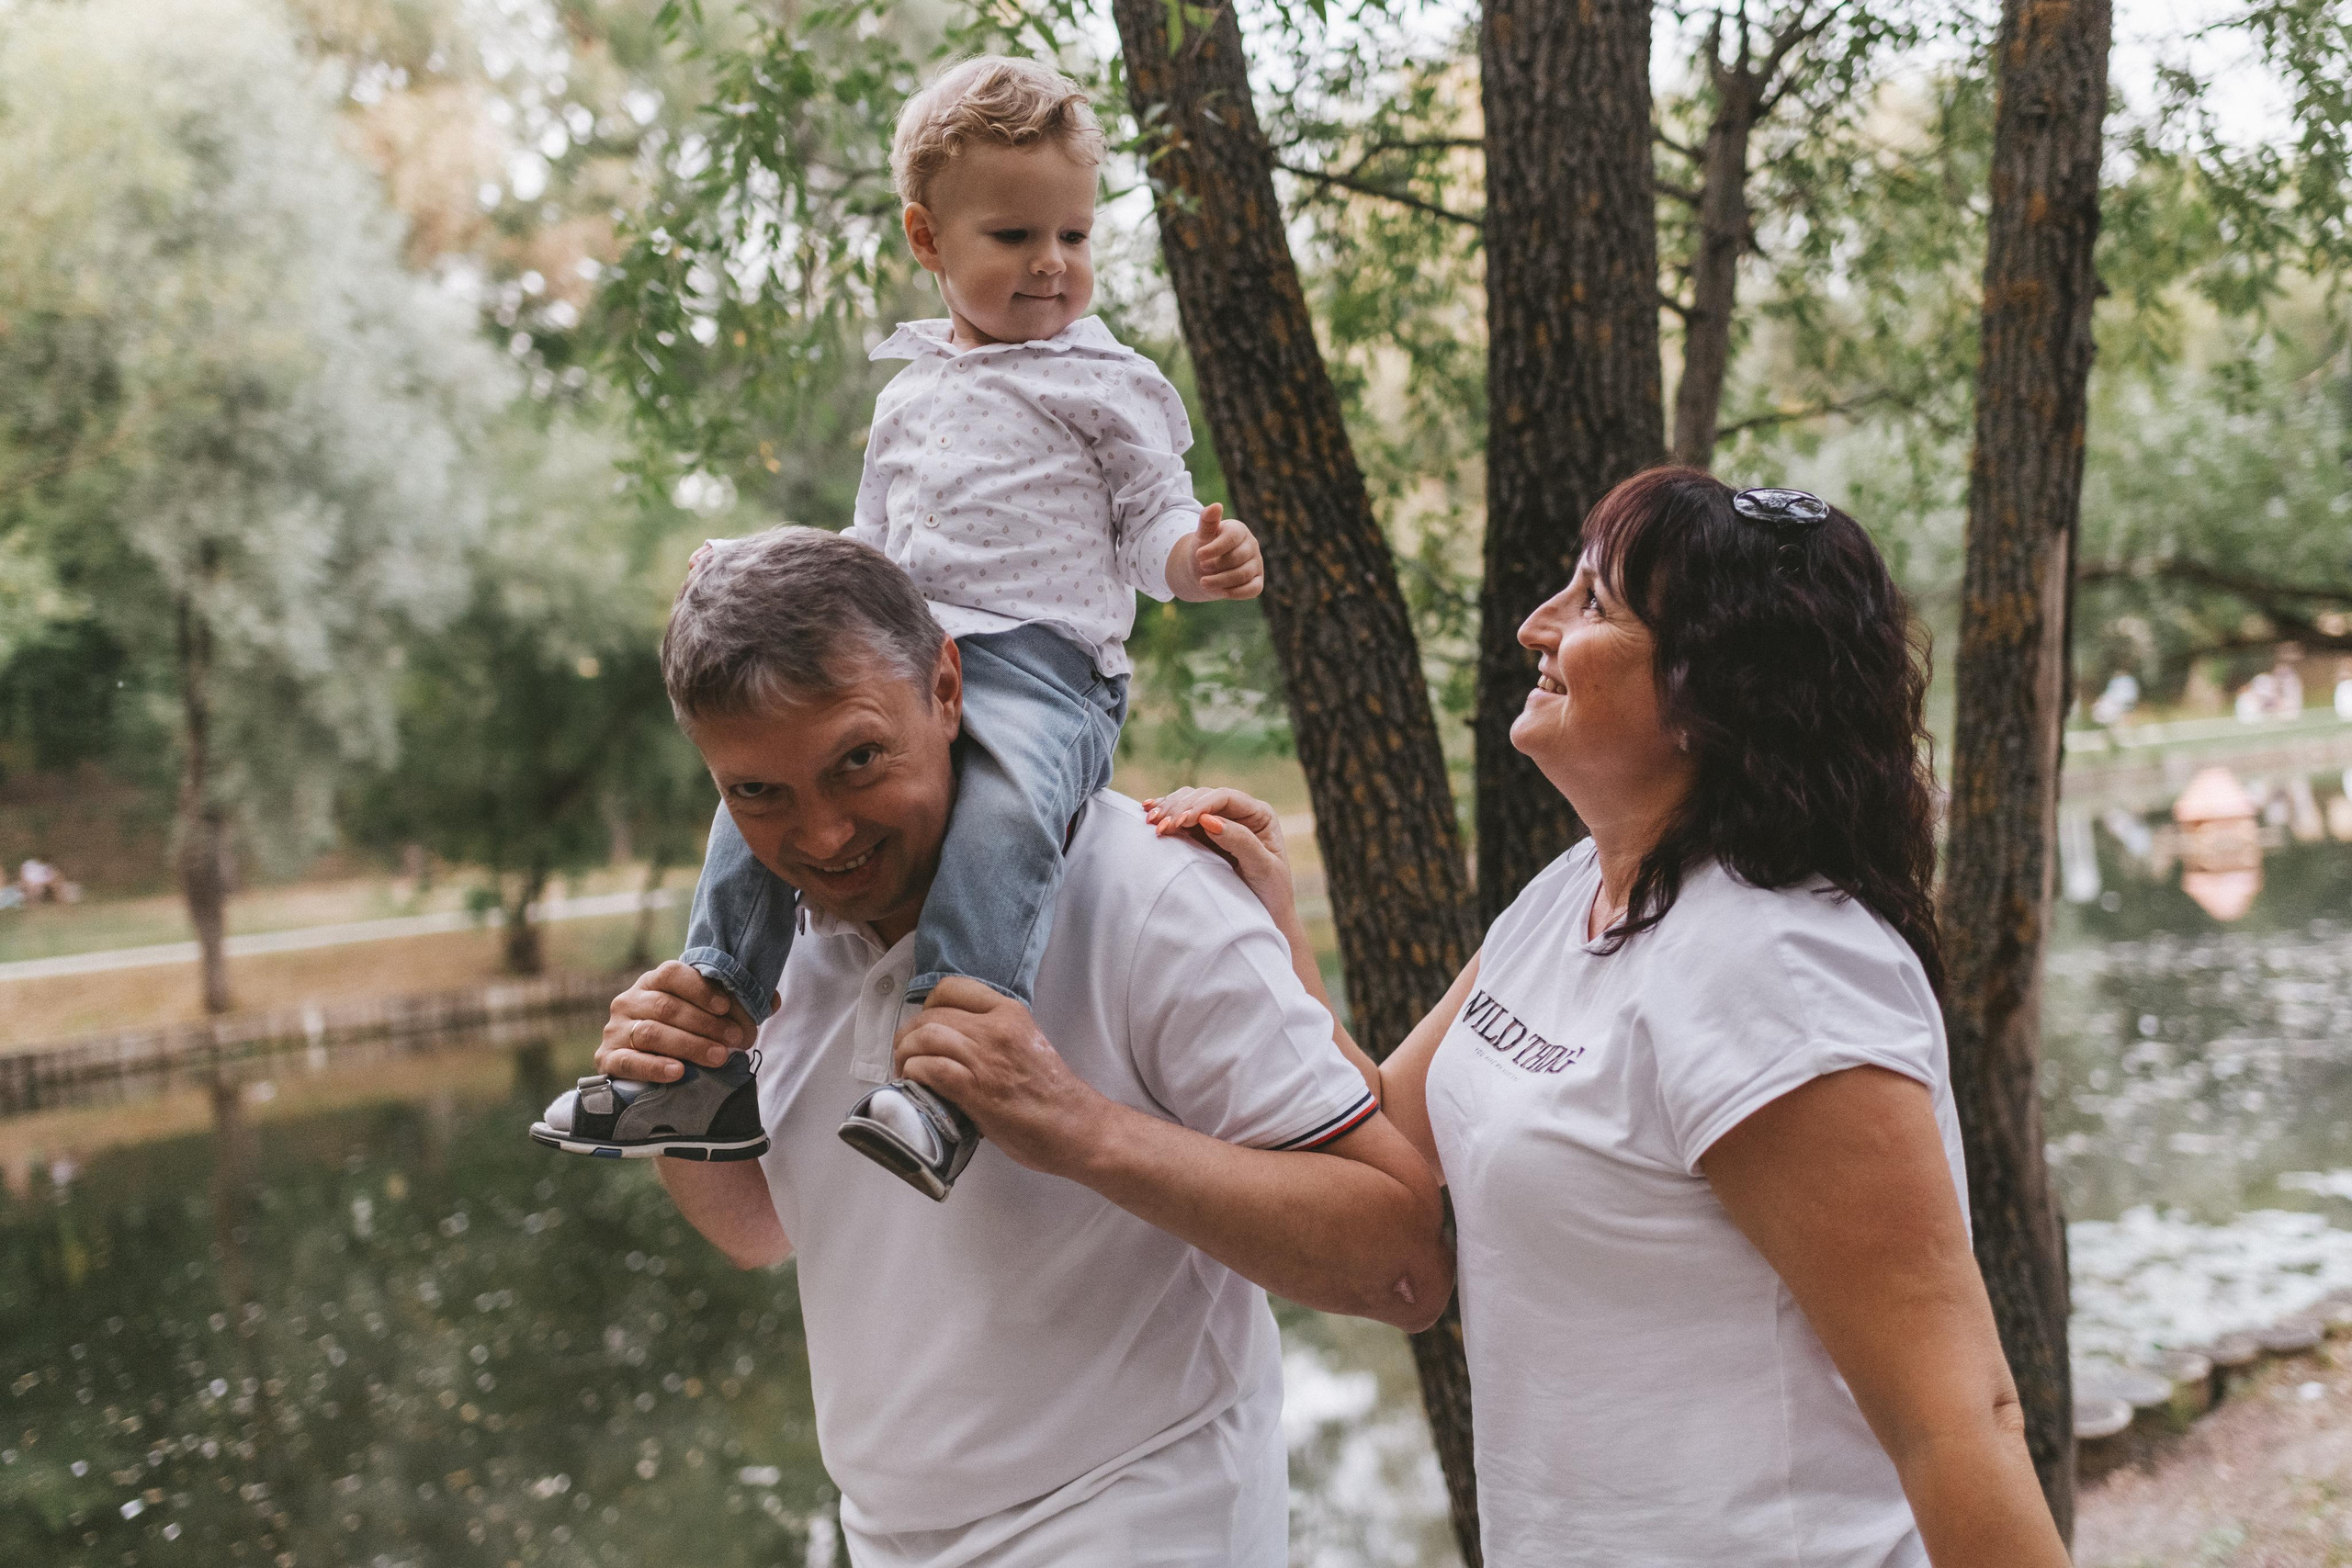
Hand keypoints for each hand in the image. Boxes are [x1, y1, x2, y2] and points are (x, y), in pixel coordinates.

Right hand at [596, 961, 749, 1081]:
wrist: (644, 1072)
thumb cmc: (683, 1035)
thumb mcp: (705, 1016)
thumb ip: (736, 1005)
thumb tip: (772, 1001)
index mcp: (653, 982)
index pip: (671, 974)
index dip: (699, 988)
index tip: (725, 1006)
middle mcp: (630, 1000)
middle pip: (667, 1006)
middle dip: (706, 1023)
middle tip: (735, 1038)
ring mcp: (616, 1030)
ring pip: (652, 1033)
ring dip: (689, 1045)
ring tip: (719, 1057)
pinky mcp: (607, 1059)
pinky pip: (630, 1061)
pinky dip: (655, 1066)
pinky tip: (678, 1072)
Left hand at [891, 981, 1114, 1176]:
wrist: (1074, 1126)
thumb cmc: (1051, 1094)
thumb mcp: (1025, 1044)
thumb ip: (992, 1036)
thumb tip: (952, 1046)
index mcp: (1009, 1012)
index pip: (952, 988)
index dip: (928, 1006)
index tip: (924, 1027)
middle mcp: (996, 1027)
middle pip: (932, 1015)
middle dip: (908, 1035)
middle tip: (906, 1056)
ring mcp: (985, 1057)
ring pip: (925, 1036)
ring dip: (905, 1054)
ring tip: (906, 1071)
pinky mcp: (975, 1088)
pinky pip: (929, 1067)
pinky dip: (913, 1074)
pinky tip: (914, 1084)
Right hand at [1141, 786, 1296, 926]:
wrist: (1263, 919)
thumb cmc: (1270, 895)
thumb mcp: (1262, 868)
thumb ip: (1240, 841)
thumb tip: (1208, 819)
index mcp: (1259, 815)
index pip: (1225, 797)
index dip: (1201, 805)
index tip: (1181, 822)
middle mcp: (1239, 813)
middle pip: (1203, 797)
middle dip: (1179, 808)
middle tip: (1159, 827)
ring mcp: (1219, 823)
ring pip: (1188, 803)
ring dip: (1167, 809)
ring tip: (1150, 821)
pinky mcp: (1202, 836)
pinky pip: (1180, 818)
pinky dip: (1164, 814)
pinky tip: (1148, 812)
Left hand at [1182, 504, 1263, 600]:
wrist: (1205, 570)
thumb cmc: (1204, 549)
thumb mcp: (1202, 536)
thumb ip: (1207, 521)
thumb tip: (1216, 505)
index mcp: (1239, 530)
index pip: (1232, 538)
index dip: (1215, 548)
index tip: (1198, 555)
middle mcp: (1252, 545)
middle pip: (1237, 558)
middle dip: (1216, 565)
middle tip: (1201, 567)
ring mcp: (1257, 564)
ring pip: (1243, 575)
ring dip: (1220, 581)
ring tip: (1203, 582)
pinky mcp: (1258, 581)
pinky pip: (1252, 589)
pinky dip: (1235, 593)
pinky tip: (1220, 592)